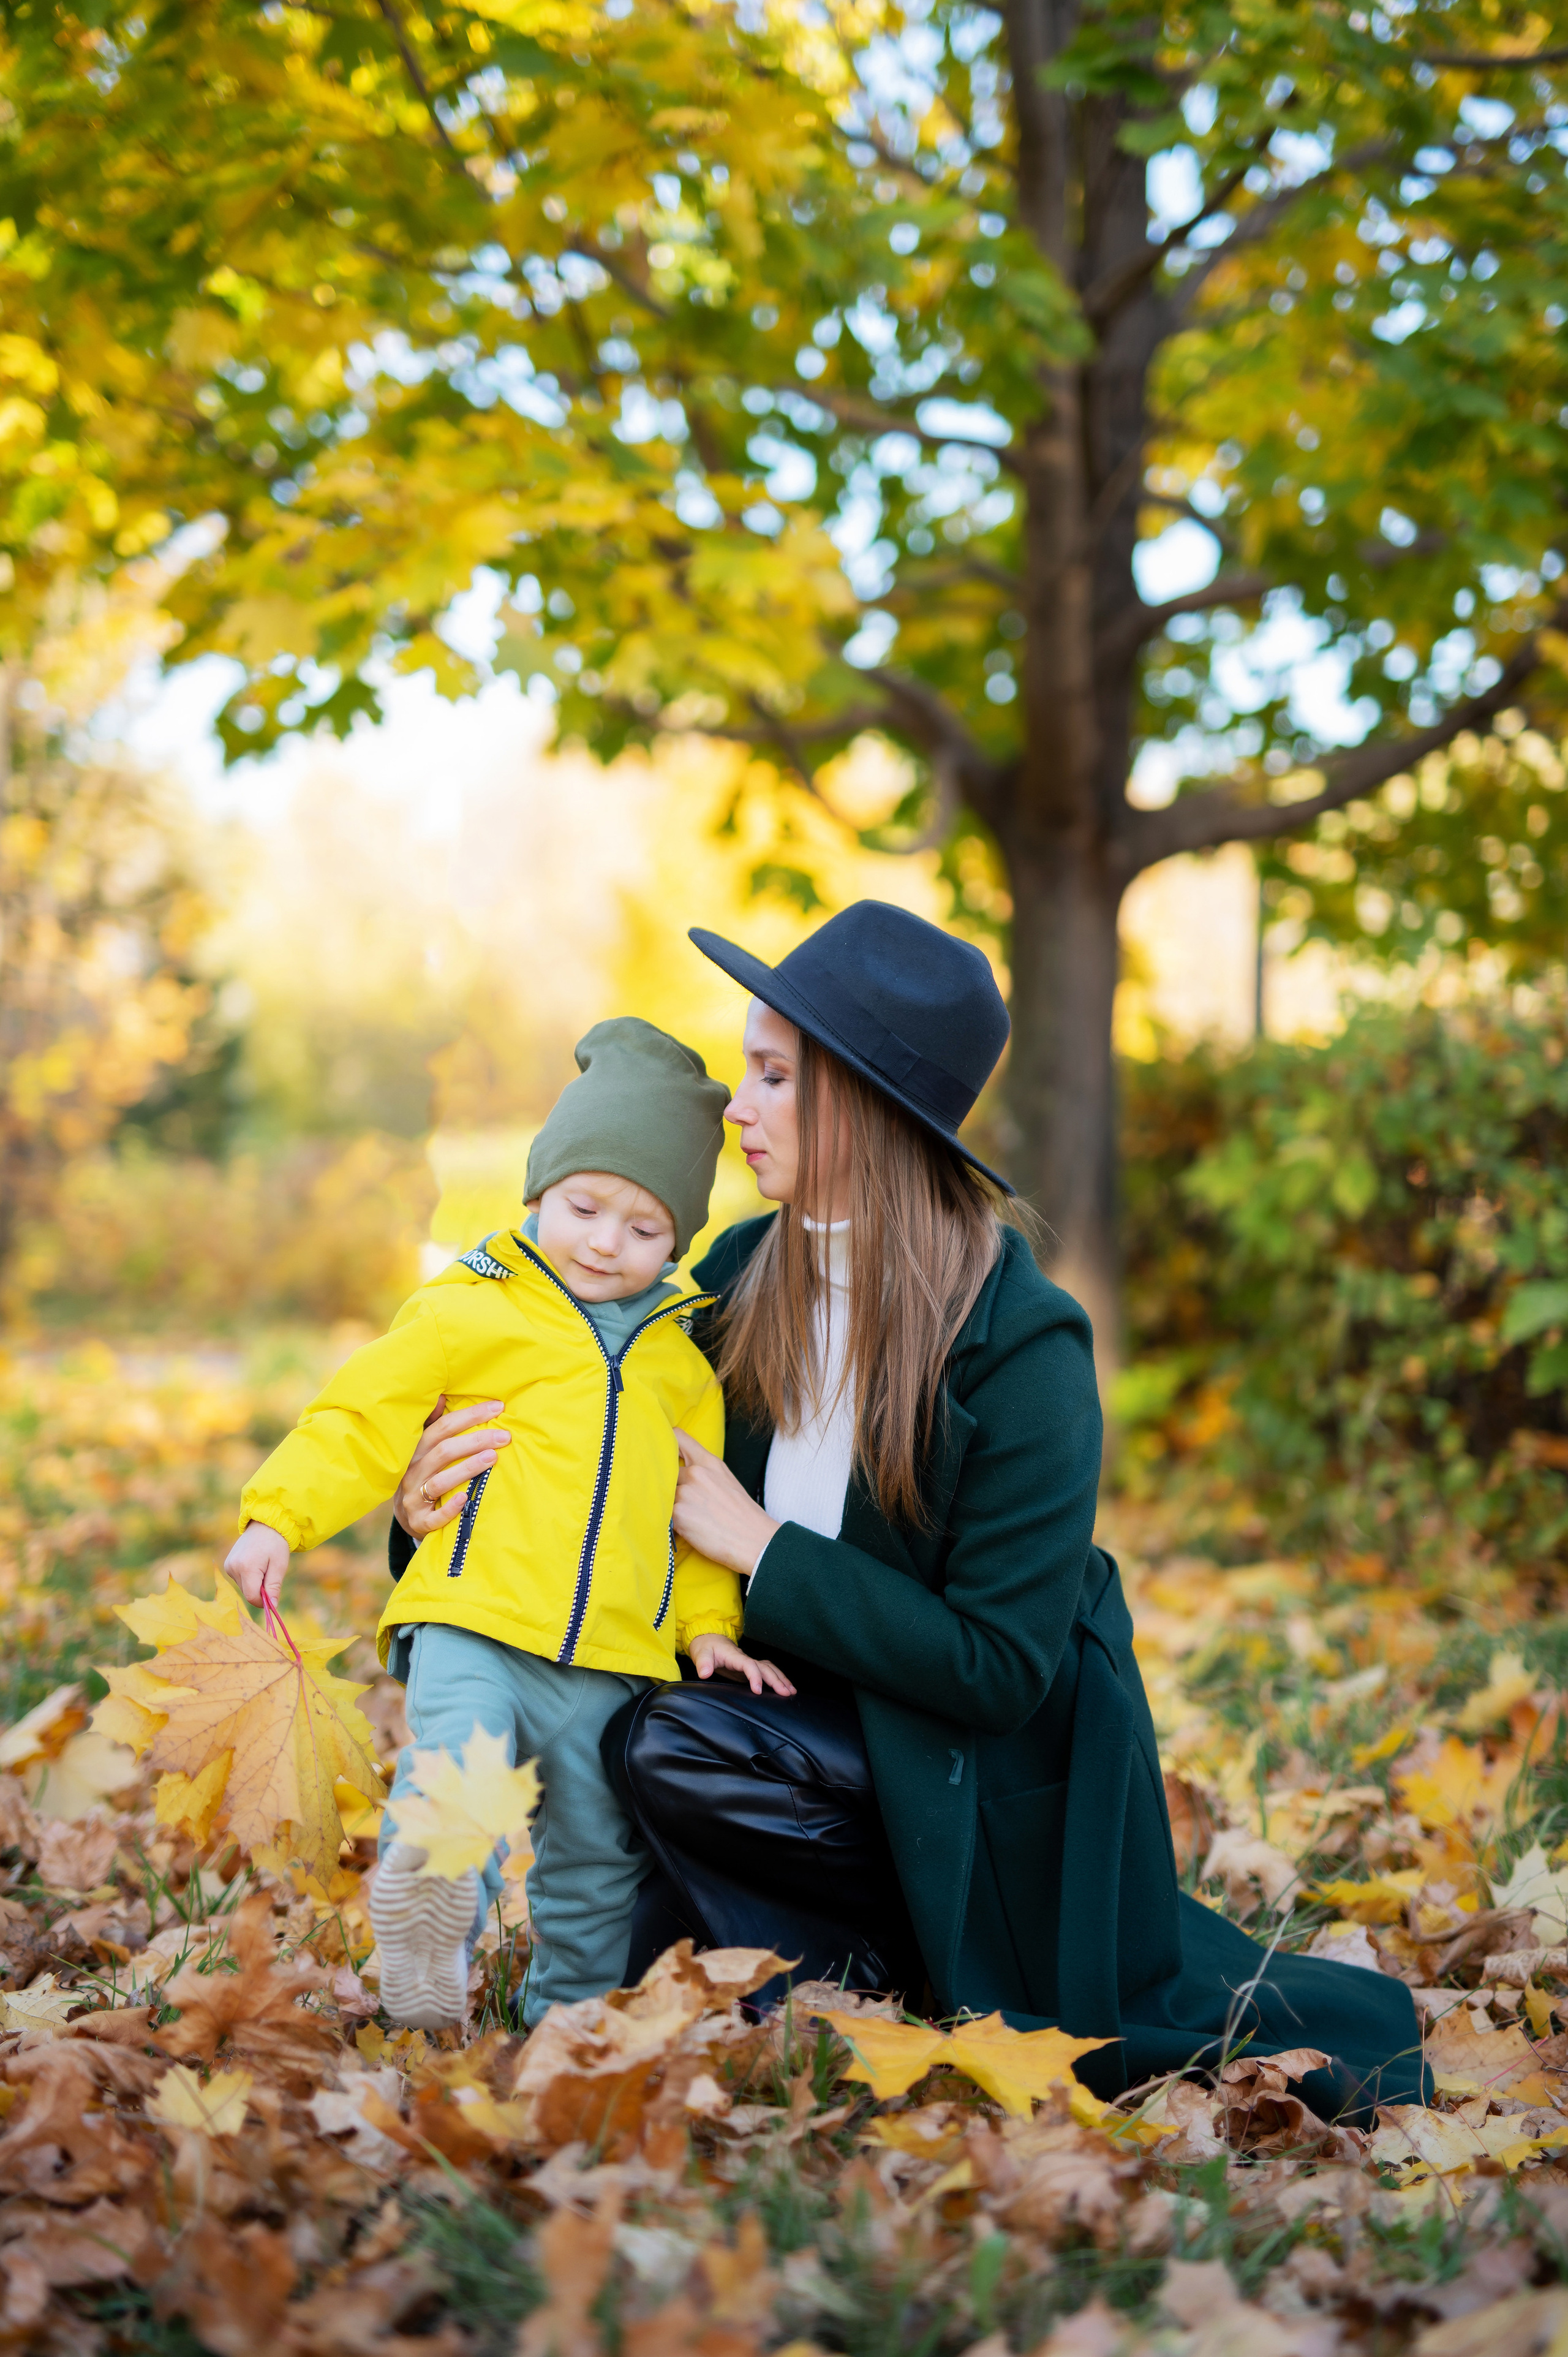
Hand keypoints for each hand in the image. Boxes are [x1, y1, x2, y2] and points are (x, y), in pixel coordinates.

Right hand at [226, 1522, 288, 1612]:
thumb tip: (272, 1606)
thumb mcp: (279, 1565)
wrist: (265, 1525)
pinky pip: (239, 1580)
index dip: (263, 1600)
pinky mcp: (227, 1565)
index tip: (273, 1594)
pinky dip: (249, 1577)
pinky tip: (255, 1563)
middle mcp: (233, 1567)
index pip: (251, 1596)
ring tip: (262, 1565)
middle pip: (248, 1592)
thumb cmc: (275, 1544)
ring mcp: (228, 1565)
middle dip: (260, 1589)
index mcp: (247, 1567)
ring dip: (255, 1583)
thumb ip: (274, 1587)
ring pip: (244, 1587)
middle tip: (269, 1572)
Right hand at [395, 1397, 511, 1539]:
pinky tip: (467, 1498)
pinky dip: (450, 1508)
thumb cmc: (424, 1476)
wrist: (407, 1517)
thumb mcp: (423, 1451)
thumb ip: (432, 1425)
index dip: (469, 1416)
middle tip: (504, 1437)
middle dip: (475, 1441)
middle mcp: (412, 1472)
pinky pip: (434, 1516)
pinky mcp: (419, 1522)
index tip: (498, 1407)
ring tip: (492, 1458)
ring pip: (441, 1482)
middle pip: (444, 1452)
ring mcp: (413, 1498)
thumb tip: (442, 1396)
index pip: (442, 1428)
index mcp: (416, 1451)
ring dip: (467, 1468)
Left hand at [672, 1427, 779, 1577]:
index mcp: (708, 1461)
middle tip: (685, 1501)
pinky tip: (689, 1530)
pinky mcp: (678, 1514)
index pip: (677, 1436)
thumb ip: (703, 1470)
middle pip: (665, 1471)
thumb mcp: (726, 1480)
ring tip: (691, 1519)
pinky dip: (671, 1523)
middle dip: (670, 1485)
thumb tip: (681, 1470)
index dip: (666, 1443)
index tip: (663, 1454)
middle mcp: (695, 1473)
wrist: (755, 1541)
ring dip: (671, 1505)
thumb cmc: (743, 1514)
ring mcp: (685, 1493)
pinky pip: (664, 1515)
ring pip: (664, 1495)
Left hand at [686, 1632, 796, 1697]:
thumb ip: (703, 1663)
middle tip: (786, 1693)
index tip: (758, 1691)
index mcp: (735, 1656)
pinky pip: (766, 1671)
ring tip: (791, 1691)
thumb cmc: (706, 1647)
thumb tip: (705, 1673)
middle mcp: (745, 1658)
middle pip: (765, 1668)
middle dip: (777, 1680)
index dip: (755, 1677)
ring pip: (769, 1668)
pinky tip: (783, 1686)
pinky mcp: (749, 1667)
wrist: (709, 1639)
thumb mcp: (701, 1653)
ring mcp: (748, 1662)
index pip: (749, 1665)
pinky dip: (777, 1677)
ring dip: (781, 1679)